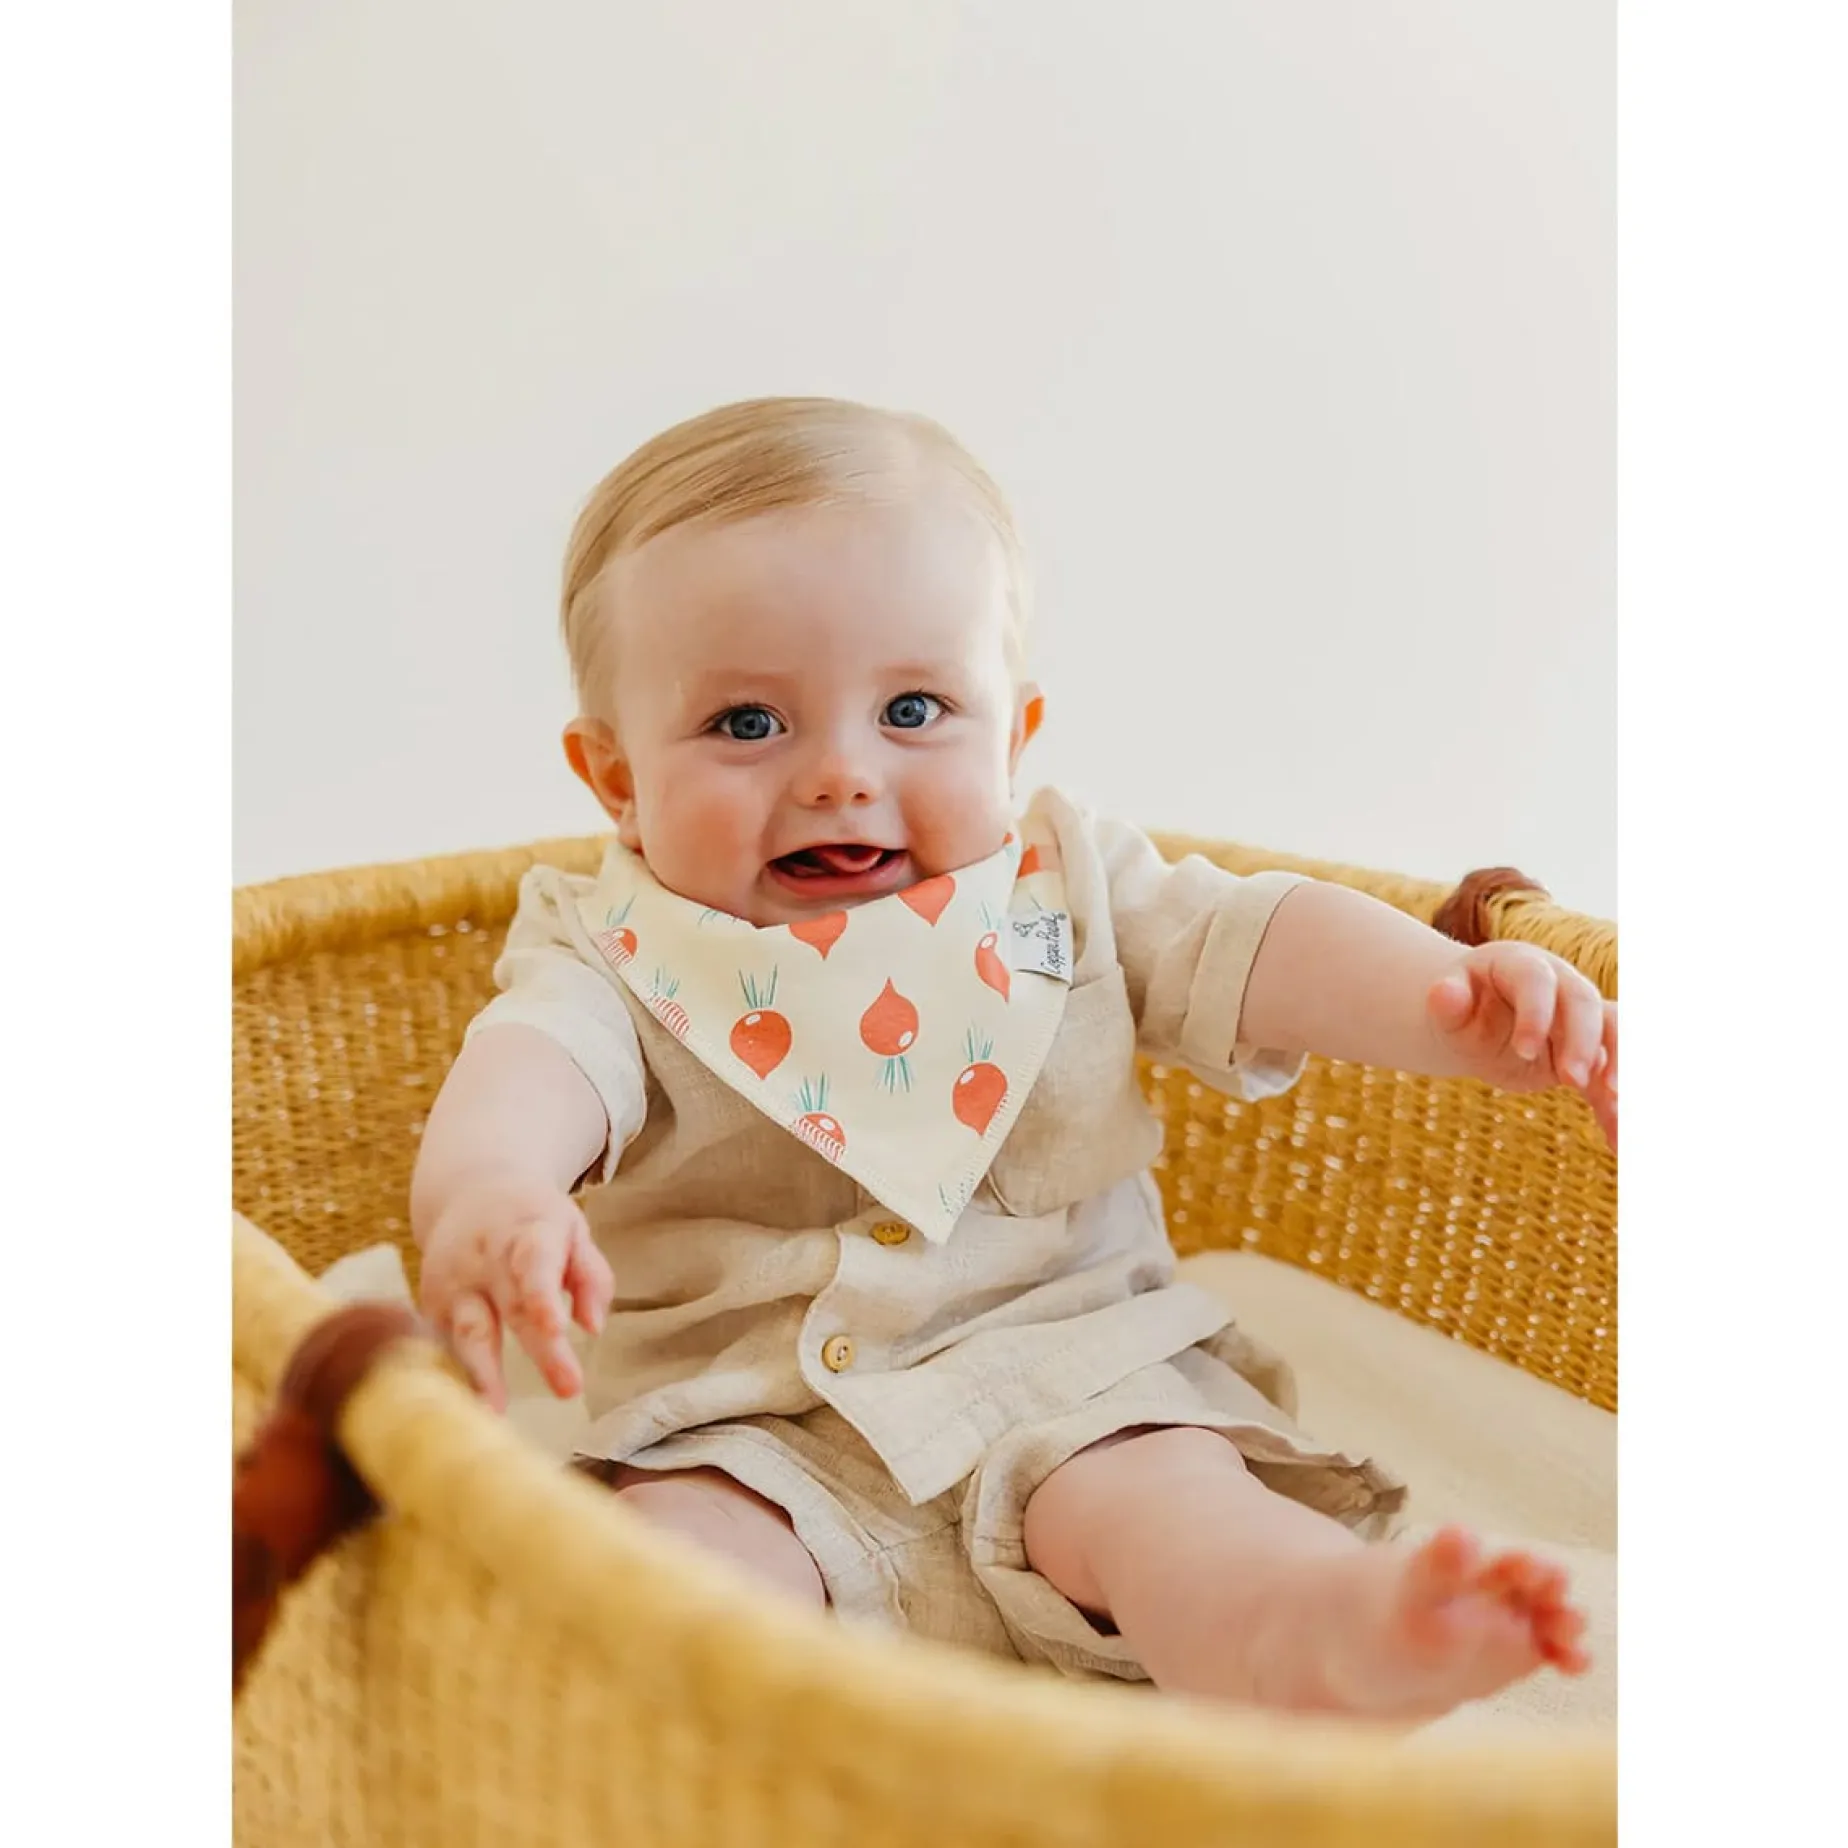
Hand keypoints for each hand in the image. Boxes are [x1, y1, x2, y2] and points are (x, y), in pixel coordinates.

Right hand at [416, 1168, 613, 1409]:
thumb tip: (593, 1328)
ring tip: (494, 1413)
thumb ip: (590, 1276)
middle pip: (513, 1308)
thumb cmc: (534, 1218)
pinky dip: (455, 1377)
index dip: (543, 1295)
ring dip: (482, 1374)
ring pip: (467, 1331)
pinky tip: (464, 1414)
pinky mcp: (431, 1305)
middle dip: (541, 1350)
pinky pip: (443, 1345)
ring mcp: (454, 1282)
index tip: (557, 1327)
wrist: (469, 1189)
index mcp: (528, 1233)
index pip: (536, 1263)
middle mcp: (486, 1258)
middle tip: (570, 1389)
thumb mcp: (572, 1229)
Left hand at [1427, 942, 1617, 1147]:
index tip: (1524, 1051)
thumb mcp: (1448, 1006)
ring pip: (1614, 1032)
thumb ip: (1447, 1002)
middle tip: (1574, 1081)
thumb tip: (1442, 992)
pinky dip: (1615, 1107)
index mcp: (1523, 966)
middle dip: (1583, 1042)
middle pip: (1585, 1004)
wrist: (1481, 1021)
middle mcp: (1561, 984)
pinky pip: (1611, 1075)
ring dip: (1621, 1067)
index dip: (1536, 1013)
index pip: (1537, 981)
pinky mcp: (1590, 1052)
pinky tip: (1616, 1140)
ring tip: (1617, 1106)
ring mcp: (1582, 1017)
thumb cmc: (1463, 1008)